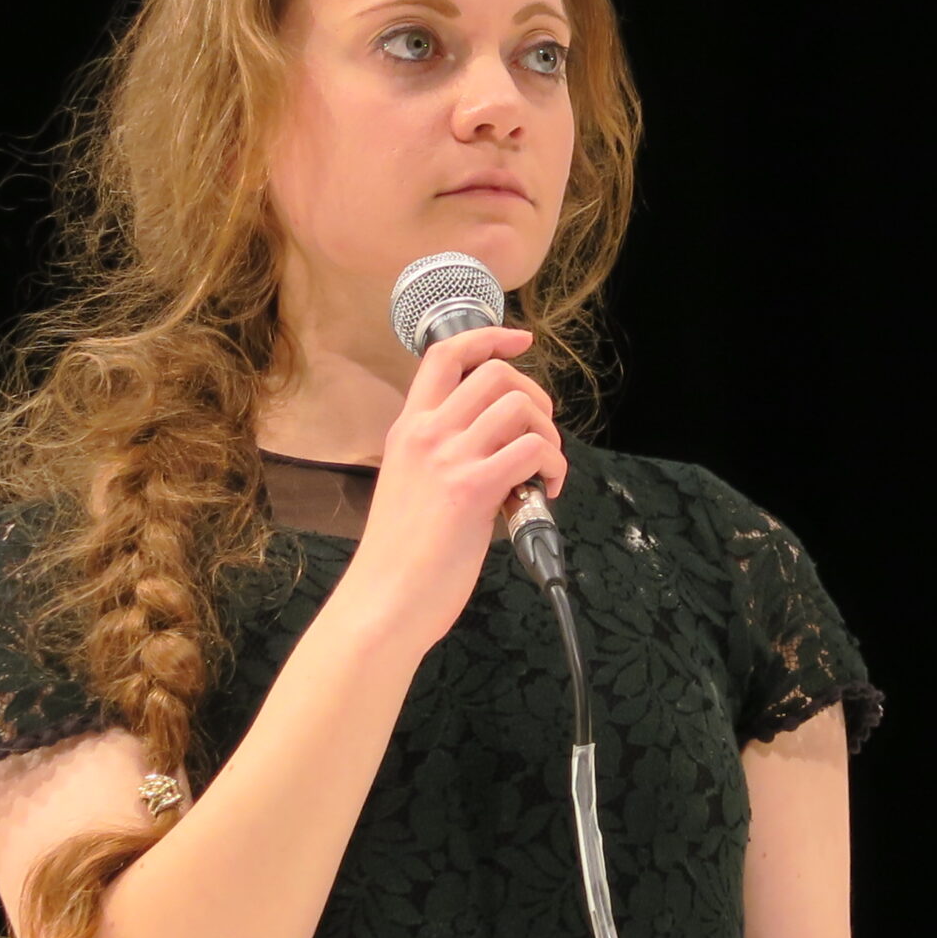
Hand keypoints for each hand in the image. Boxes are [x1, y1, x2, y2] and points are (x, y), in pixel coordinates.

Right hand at [346, 325, 565, 650]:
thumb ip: (442, 454)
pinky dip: (553, 466)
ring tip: (543, 468)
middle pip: (497, 374)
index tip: (521, 340)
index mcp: (408, 428)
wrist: (384, 600)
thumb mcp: (408, 483)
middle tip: (540, 434)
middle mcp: (426, 433)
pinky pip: (532, 451)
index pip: (445, 355)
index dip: (490, 337)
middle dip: (536, 397)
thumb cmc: (400, 555)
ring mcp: (448, 458)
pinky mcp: (472, 489)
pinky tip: (545, 490)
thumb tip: (498, 447)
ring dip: (549, 434)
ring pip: (520, 407)